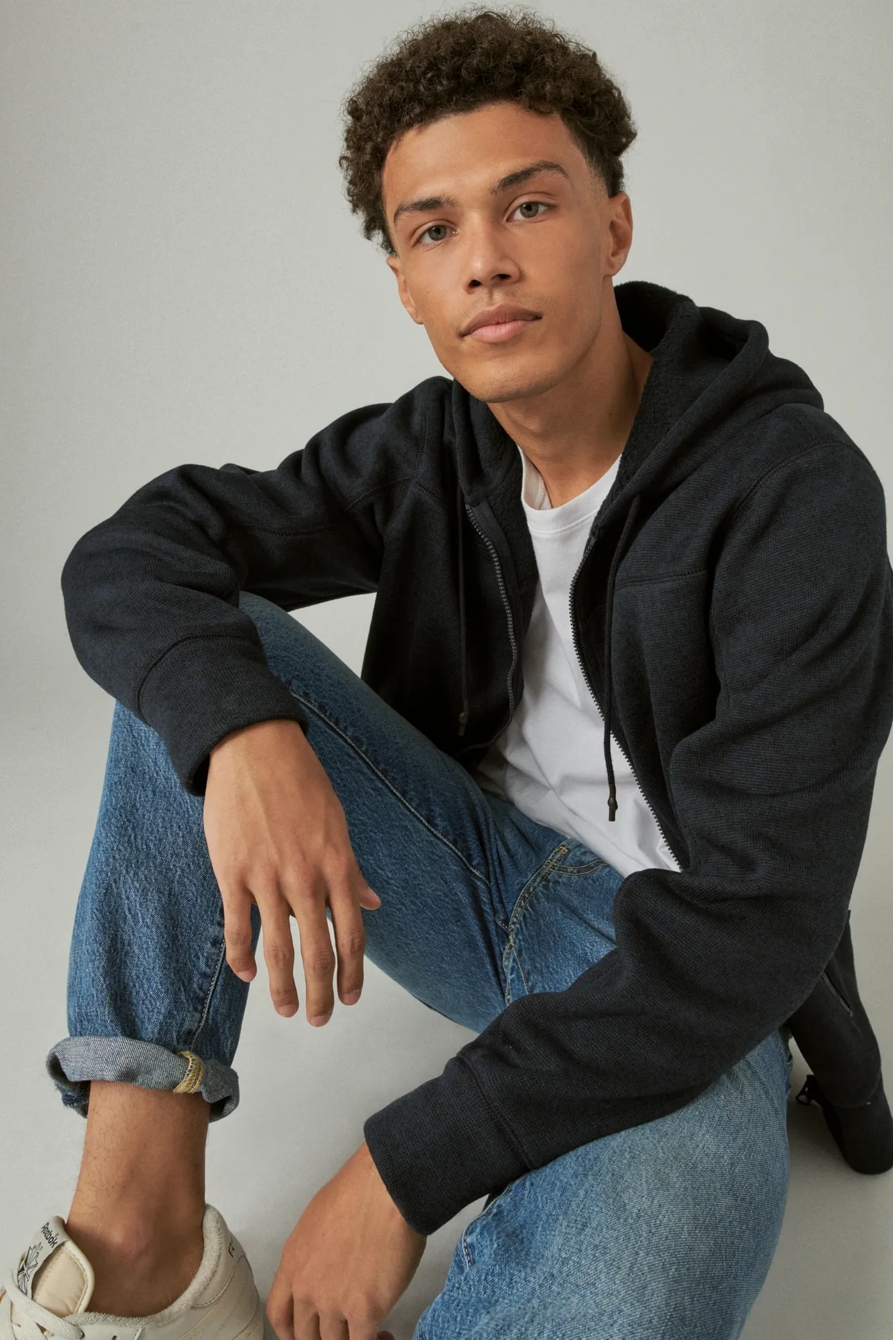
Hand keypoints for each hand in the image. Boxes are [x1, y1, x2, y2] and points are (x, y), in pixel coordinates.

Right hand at [203, 718, 381, 1024]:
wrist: (253, 748)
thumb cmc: (301, 782)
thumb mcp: (337, 823)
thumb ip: (352, 869)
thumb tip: (372, 903)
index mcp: (338, 865)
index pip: (352, 934)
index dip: (352, 973)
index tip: (350, 998)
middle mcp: (307, 878)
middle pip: (319, 952)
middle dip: (321, 993)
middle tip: (318, 1019)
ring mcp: (267, 877)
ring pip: (279, 949)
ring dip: (284, 987)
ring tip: (286, 1010)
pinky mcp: (232, 872)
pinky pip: (239, 926)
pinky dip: (243, 957)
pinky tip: (248, 974)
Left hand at [266, 1141, 426, 1339]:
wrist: (383, 1191)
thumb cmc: (358, 1194)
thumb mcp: (317, 1222)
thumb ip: (315, 1256)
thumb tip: (330, 1271)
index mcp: (293, 1264)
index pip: (279, 1314)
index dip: (291, 1332)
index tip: (303, 1335)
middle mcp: (307, 1288)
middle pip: (306, 1336)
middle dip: (326, 1337)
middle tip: (345, 1330)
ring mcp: (333, 1303)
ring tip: (372, 1332)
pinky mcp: (363, 1312)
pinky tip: (386, 1334)